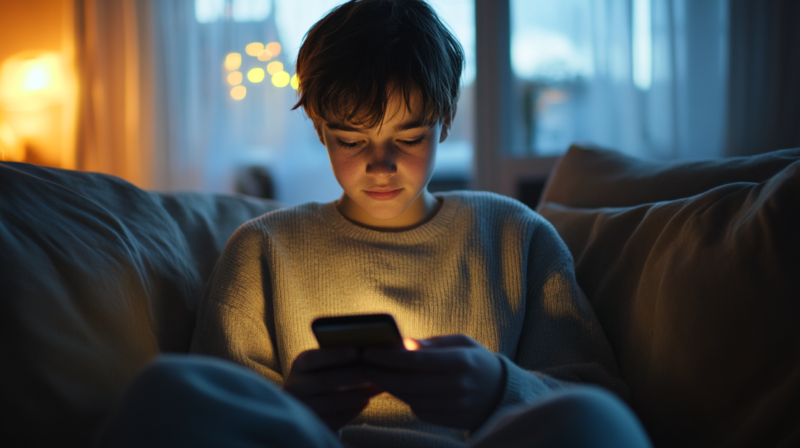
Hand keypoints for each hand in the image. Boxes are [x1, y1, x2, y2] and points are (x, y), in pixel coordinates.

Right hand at [283, 347, 383, 430]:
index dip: (334, 354)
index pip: (313, 358)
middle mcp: (294, 386)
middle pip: (324, 381)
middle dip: (353, 376)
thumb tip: (365, 347)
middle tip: (374, 371)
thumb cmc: (324, 375)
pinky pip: (335, 419)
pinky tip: (366, 402)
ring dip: (358, 394)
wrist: (309, 401)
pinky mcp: (311, 425)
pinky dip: (353, 410)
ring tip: (377, 387)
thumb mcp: (324, 364)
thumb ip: (338, 356)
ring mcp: (302, 407)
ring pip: (332, 402)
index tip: (357, 351)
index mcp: (299, 364)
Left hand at [361, 335, 503, 429]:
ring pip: (410, 399)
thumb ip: (433, 343)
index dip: (389, 357)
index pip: (416, 360)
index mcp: (461, 361)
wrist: (501, 392)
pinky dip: (405, 399)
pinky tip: (396, 388)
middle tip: (360, 365)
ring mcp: (454, 407)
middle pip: (409, 383)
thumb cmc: (476, 360)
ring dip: (389, 388)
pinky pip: (419, 411)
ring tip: (373, 375)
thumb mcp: (461, 342)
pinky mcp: (450, 421)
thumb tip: (403, 343)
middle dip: (380, 374)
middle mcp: (458, 386)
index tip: (368, 351)